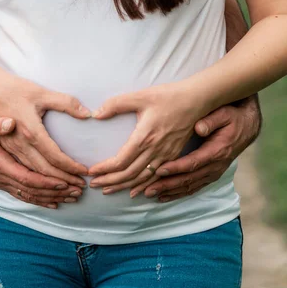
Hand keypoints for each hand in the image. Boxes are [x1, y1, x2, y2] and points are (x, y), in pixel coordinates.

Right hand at [0, 76, 90, 191]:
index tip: (84, 171)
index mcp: (29, 132)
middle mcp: (18, 145)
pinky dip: (36, 188)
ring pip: (32, 177)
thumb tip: (87, 113)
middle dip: (64, 181)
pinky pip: (21, 175)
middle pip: (43, 171)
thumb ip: (66, 103)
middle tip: (81, 187)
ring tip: (70, 192)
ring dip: (51, 187)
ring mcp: (10, 151)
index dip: (70, 166)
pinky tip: (48, 192)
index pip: (53, 156)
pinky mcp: (6, 151)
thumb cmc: (15, 89)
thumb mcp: (42, 92)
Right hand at [0, 114, 82, 208]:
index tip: (68, 178)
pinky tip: (53, 202)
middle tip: (79, 189)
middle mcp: (0, 174)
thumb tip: (9, 123)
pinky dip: (39, 200)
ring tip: (73, 197)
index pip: (28, 174)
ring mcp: (0, 180)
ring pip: (29, 194)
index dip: (49, 179)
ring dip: (52, 197)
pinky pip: (22, 195)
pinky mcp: (1, 181)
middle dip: (57, 190)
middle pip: (32, 188)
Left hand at [88, 83, 202, 192]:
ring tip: (107, 190)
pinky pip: (156, 177)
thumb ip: (116, 104)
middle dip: (109, 181)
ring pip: (142, 179)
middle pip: (129, 174)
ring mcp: (166, 156)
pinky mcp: (173, 156)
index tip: (91, 172)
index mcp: (145, 137)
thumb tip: (96, 114)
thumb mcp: (140, 96)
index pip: (120, 161)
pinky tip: (133, 191)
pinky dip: (142, 186)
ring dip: (123, 186)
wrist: (197, 100)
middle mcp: (155, 150)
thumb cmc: (168, 96)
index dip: (104, 169)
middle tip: (93, 185)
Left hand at [132, 96, 261, 202]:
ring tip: (150, 194)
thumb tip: (199, 128)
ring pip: (189, 186)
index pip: (193, 163)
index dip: (176, 168)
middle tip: (147, 189)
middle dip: (167, 185)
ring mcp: (213, 173)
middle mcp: (215, 166)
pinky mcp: (210, 175)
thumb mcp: (224, 114)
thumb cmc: (232, 118)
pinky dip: (178, 194)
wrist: (247, 127)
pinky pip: (193, 187)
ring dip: (170, 192)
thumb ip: (211, 120)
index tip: (159, 170)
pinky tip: (163, 197)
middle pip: (188, 179)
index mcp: (216, 151)